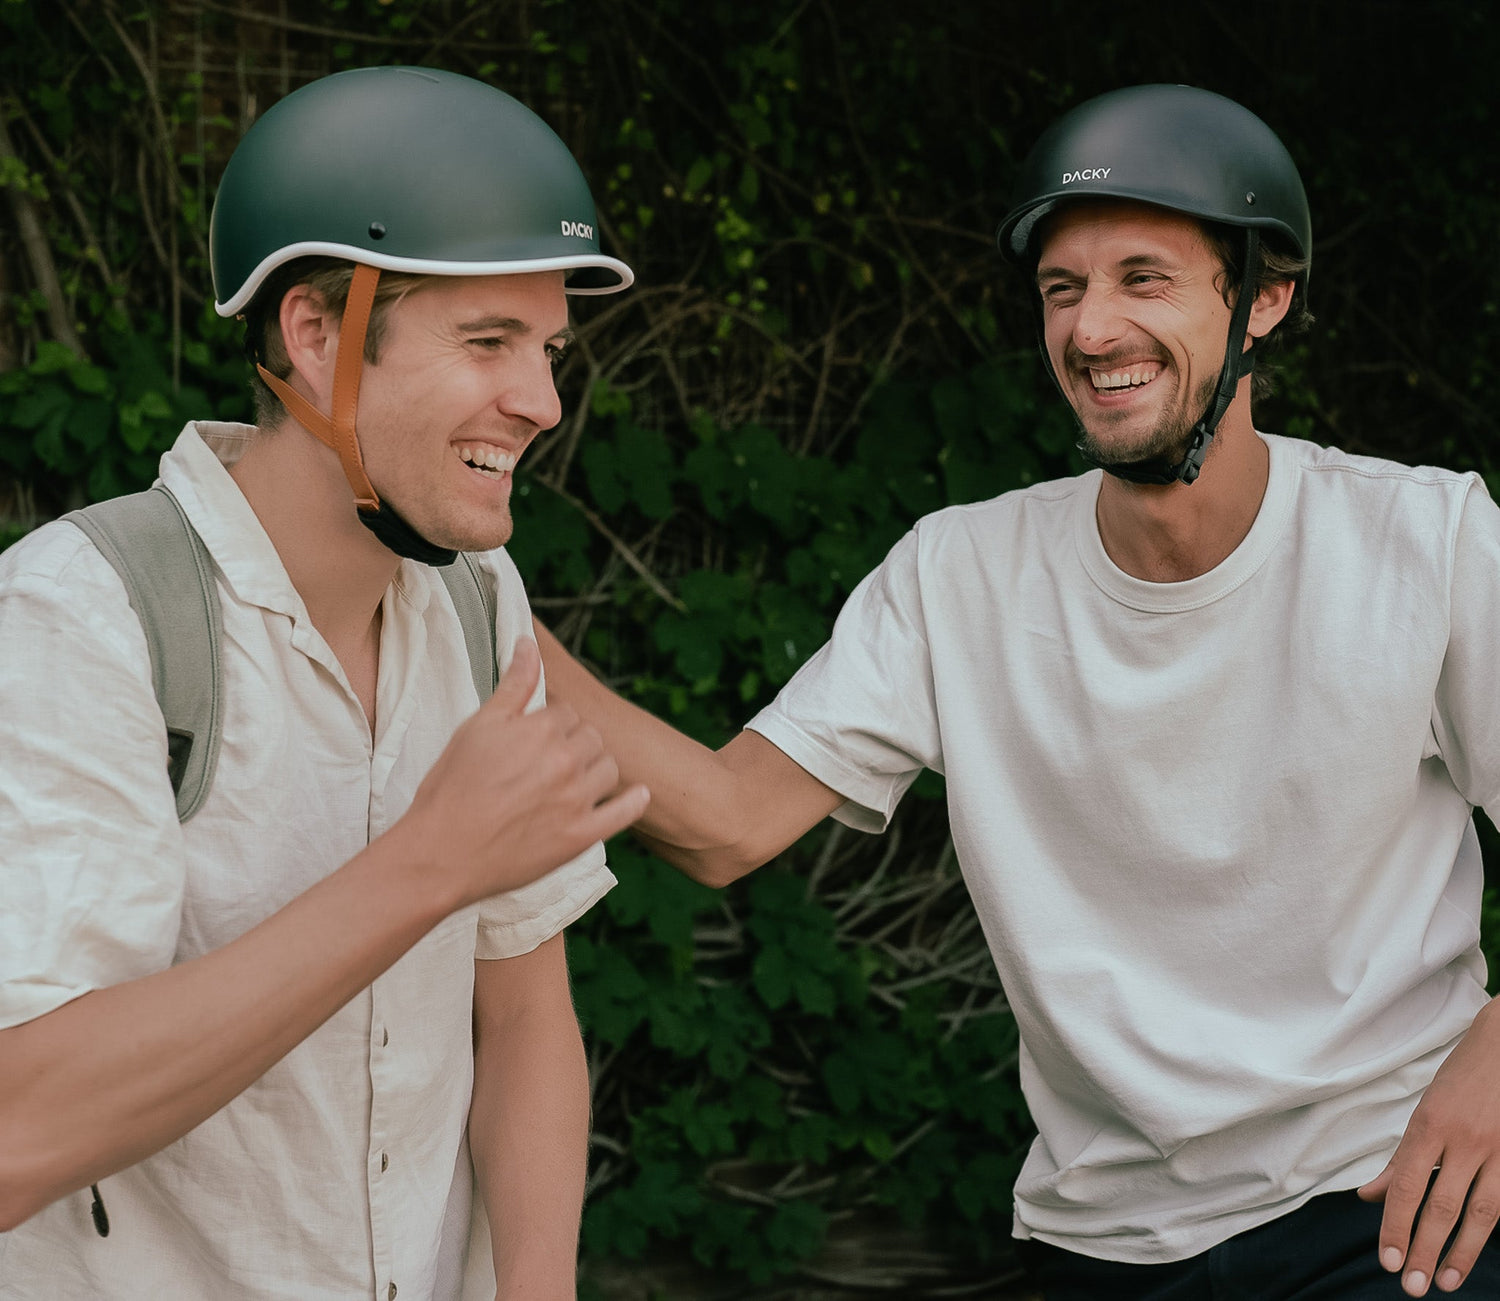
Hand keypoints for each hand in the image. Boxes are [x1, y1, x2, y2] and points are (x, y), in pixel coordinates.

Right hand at [399, 638, 648, 906]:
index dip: (551, 725)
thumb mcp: (478, 726)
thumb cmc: (452, 787)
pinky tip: (639, 794)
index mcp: (542, 729)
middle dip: (574, 745)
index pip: (568, 712)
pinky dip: (634, 801)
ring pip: (609, 769)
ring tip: (572, 781)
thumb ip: (513, 684)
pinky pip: (624, 812)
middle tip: (547, 763)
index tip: (533, 741)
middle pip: (591, 738)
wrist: (441, 853)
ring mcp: (577, 800)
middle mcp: (565, 761)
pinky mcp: (581, 837)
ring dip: (596, 770)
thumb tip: (528, 643)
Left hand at [1358, 999, 1499, 1295]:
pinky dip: (1491, 1229)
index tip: (1388, 1260)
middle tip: (1411, 1286)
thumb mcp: (1424, 1110)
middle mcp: (1463, 1140)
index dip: (1395, 1226)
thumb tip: (1370, 1195)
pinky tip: (1476, 1250)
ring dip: (1460, 1252)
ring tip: (1443, 1281)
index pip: (1406, 1186)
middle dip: (1423, 1249)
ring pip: (1480, 1212)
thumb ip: (1401, 1158)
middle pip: (1440, 1206)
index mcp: (1429, 1126)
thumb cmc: (1461, 1079)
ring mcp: (1498, 1150)